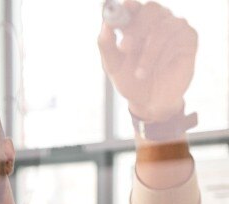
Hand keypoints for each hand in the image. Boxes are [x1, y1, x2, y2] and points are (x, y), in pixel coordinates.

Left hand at [99, 1, 197, 120]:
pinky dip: (163, 55)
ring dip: (147, 52)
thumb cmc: (131, 81)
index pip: (134, 6)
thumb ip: (106, 46)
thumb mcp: (113, 66)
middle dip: (136, 28)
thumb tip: (104, 26)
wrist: (149, 103)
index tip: (123, 7)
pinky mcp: (189, 38)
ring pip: (162, 26)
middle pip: (151, 9)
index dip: (129, 6)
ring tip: (139, 73)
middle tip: (124, 47)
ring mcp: (174, 28)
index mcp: (137, 24)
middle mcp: (157, 22)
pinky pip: (178, 37)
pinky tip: (158, 69)